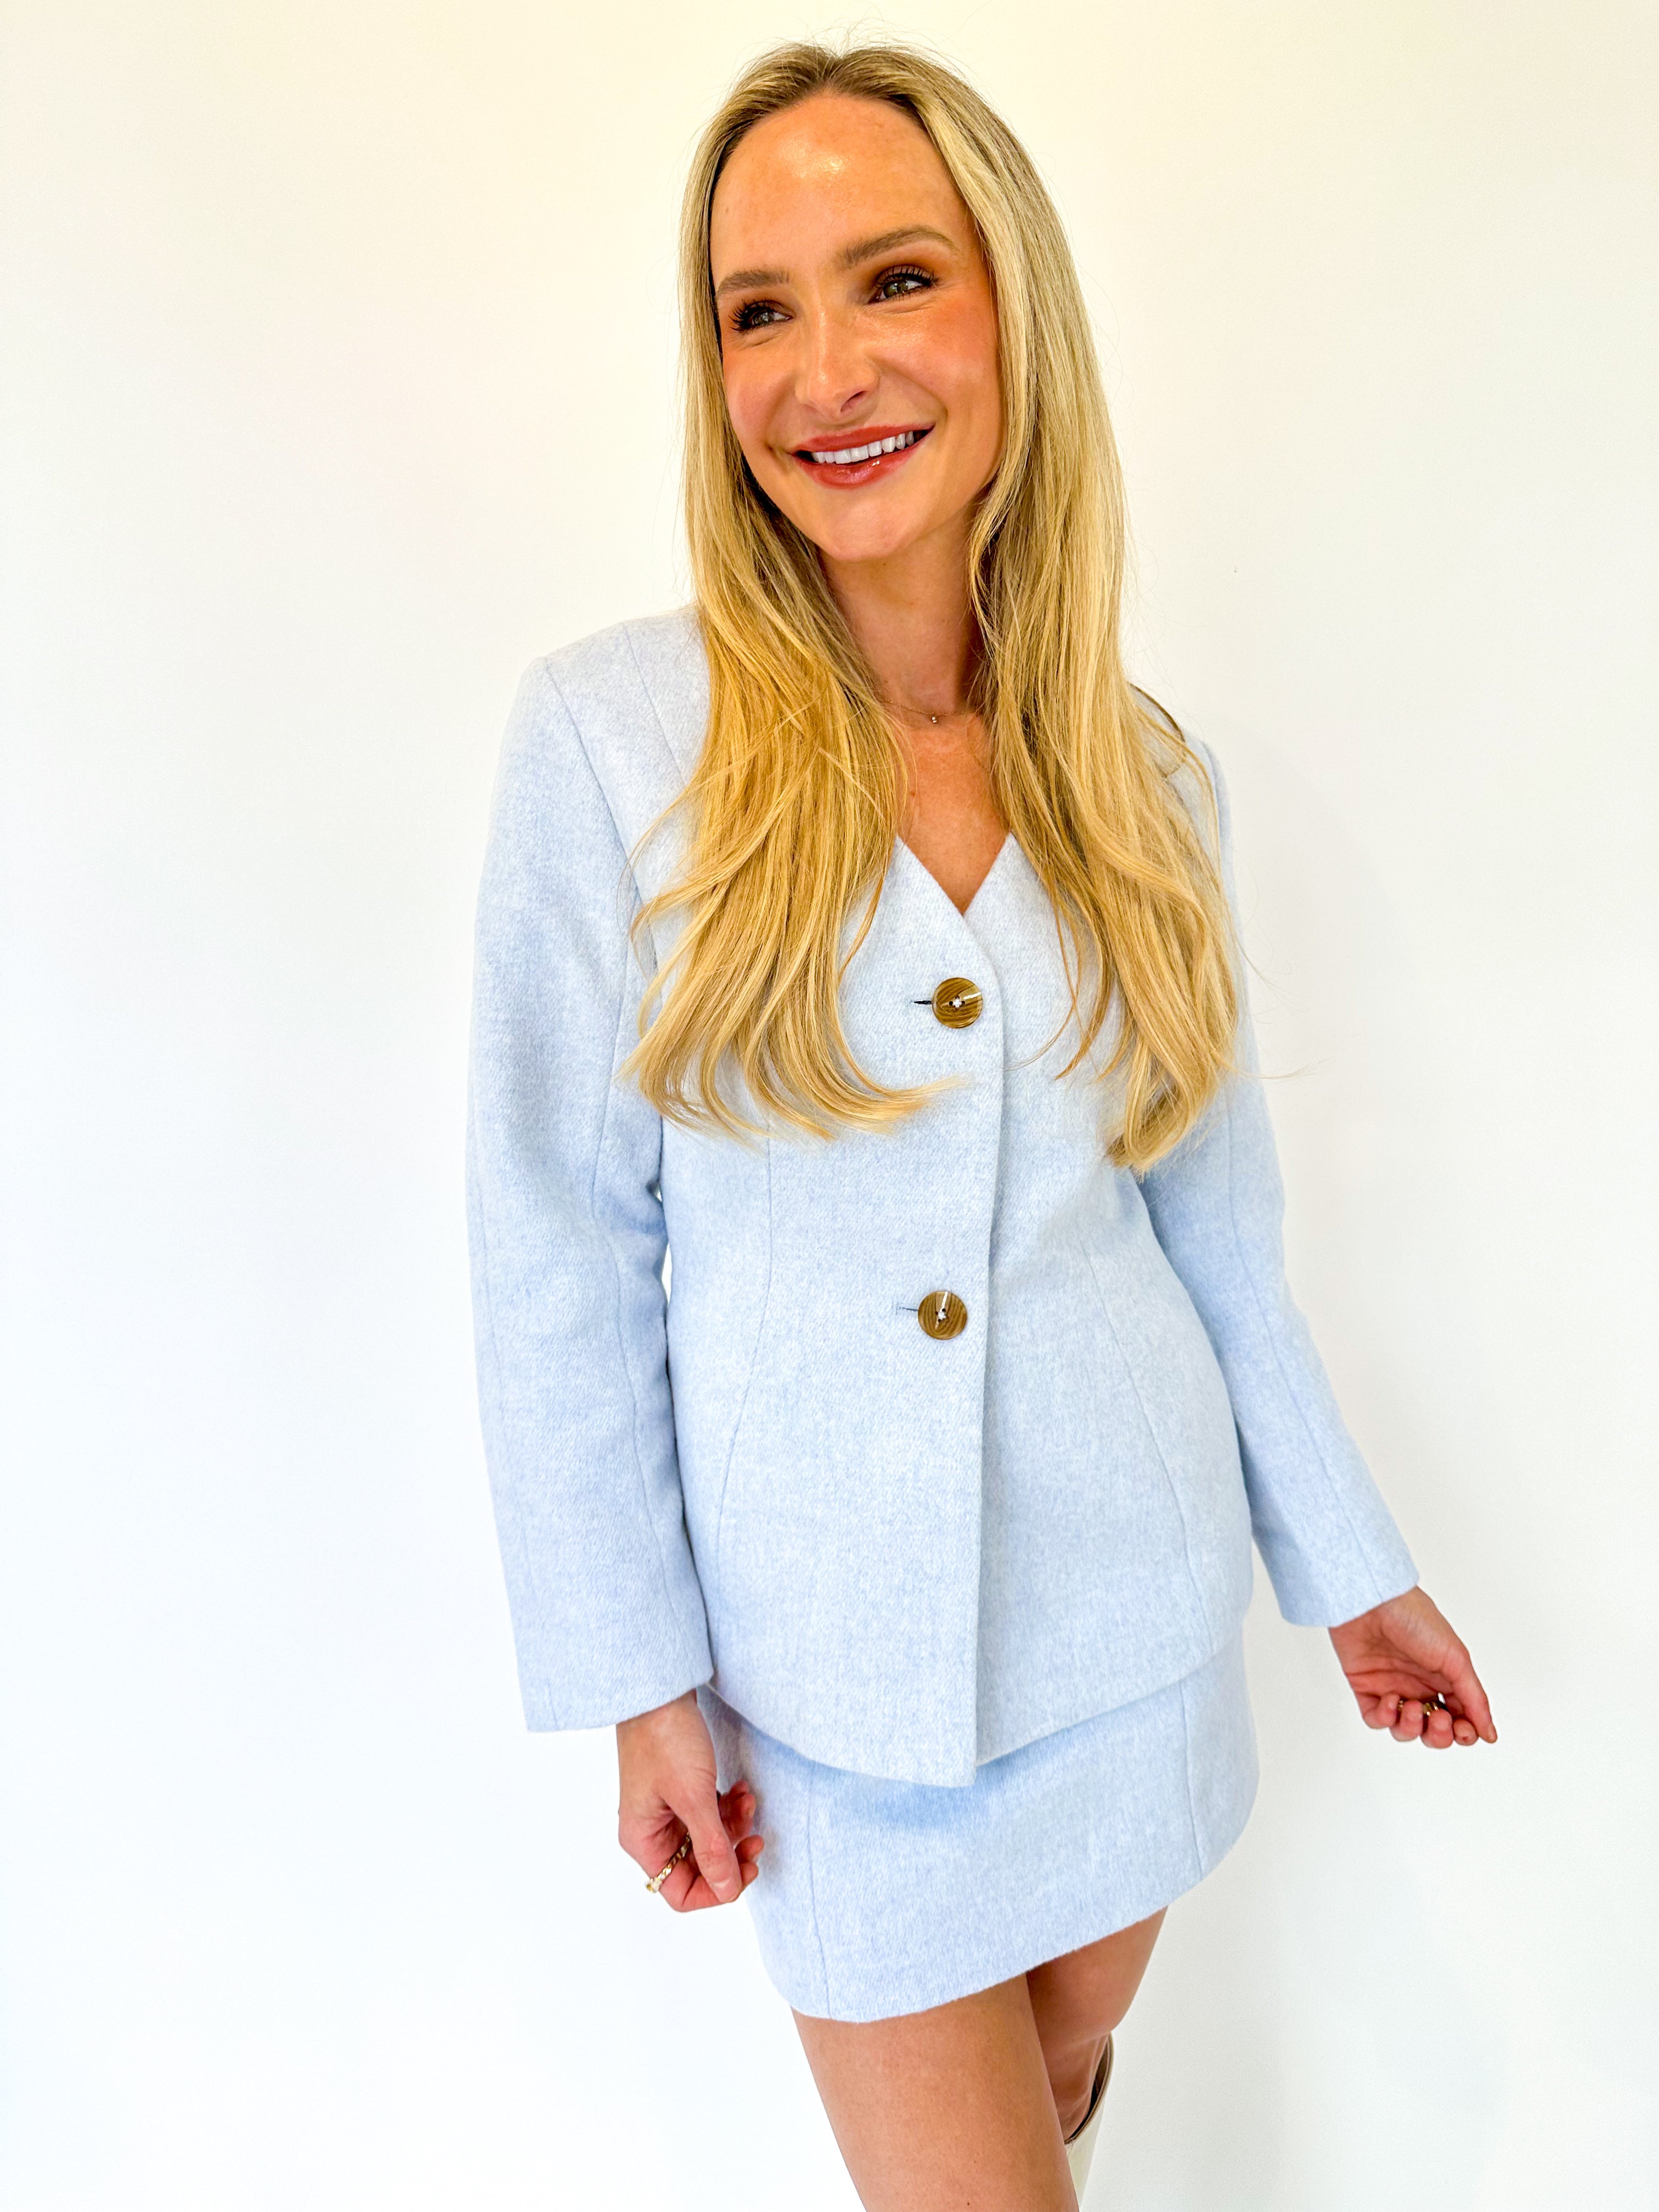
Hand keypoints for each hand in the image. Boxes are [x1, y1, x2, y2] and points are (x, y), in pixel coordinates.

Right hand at [616, 1689, 763, 1909]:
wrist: (660, 1689)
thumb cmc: (665, 1738)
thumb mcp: (694, 1798)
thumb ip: (712, 1848)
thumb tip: (727, 1890)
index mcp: (644, 1841)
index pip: (680, 1892)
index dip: (717, 1890)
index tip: (746, 1869)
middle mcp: (652, 1830)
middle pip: (697, 1867)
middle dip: (730, 1854)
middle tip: (757, 1840)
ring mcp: (666, 1809)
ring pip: (708, 1839)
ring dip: (734, 1826)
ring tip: (748, 1801)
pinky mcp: (680, 1789)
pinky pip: (709, 1813)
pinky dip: (729, 1807)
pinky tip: (741, 1789)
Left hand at [1328, 1585, 1496, 1749]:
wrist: (1372, 1602)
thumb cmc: (1415, 1619)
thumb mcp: (1455, 1658)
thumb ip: (1474, 1699)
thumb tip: (1490, 1734)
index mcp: (1444, 1678)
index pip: (1460, 1718)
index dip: (1464, 1732)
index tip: (1464, 1730)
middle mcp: (1419, 1686)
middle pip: (1433, 1731)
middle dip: (1439, 1735)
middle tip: (1440, 1721)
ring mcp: (1392, 1688)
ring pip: (1404, 1729)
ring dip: (1412, 1728)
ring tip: (1413, 1708)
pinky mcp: (1365, 1687)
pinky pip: (1375, 1719)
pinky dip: (1384, 1718)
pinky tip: (1390, 1700)